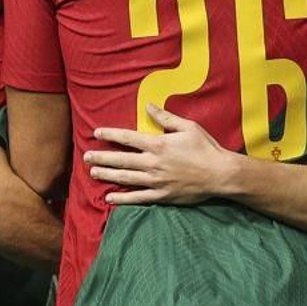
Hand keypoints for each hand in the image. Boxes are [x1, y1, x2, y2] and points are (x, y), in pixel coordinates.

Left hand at [84, 103, 239, 205]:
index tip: (96, 133)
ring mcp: (156, 181)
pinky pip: (138, 198)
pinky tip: (109, 198)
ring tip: (93, 172)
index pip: (127, 138)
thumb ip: (166, 118)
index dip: (110, 135)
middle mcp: (153, 163)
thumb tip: (149, 106)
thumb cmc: (206, 148)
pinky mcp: (161, 195)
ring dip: (107, 175)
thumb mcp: (188, 127)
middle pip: (121, 160)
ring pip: (125, 178)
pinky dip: (122, 198)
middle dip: (101, 157)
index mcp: (158, 144)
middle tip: (86, 157)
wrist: (220, 175)